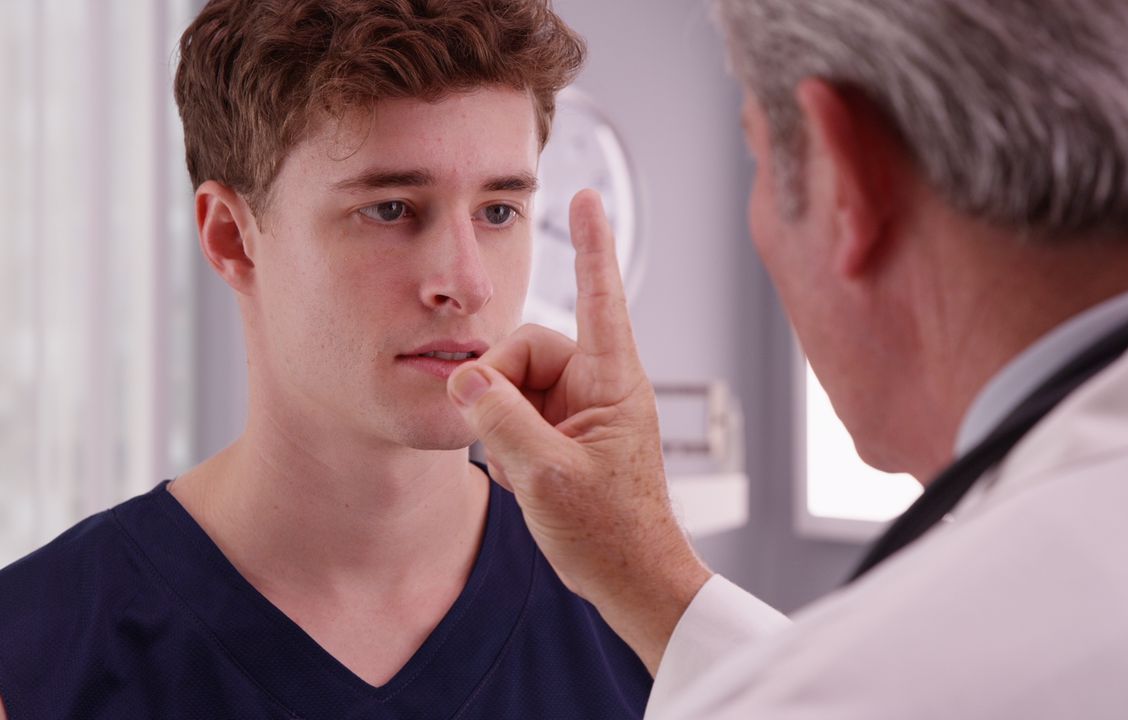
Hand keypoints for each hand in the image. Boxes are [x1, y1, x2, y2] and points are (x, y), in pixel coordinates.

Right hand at [447, 190, 711, 674]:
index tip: (588, 196)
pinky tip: (522, 480)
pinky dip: (508, 444)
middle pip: (525, 348)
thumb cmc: (611, 533)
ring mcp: (581, 410)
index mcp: (613, 382)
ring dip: (501, 426)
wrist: (631, 582)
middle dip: (498, 388)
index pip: (600, 297)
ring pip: (514, 384)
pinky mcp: (565, 433)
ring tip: (522, 472)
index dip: (592, 245)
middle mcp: (598, 385)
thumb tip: (465, 378)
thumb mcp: (544, 475)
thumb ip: (498, 418)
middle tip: (497, 438)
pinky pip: (517, 415)